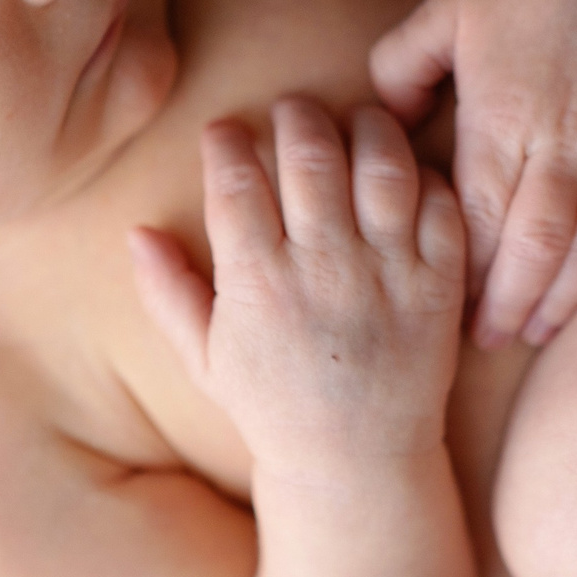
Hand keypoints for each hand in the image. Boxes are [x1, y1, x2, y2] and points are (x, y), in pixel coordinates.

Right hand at [130, 98, 465, 465]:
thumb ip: (168, 293)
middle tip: (290, 112)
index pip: (236, 180)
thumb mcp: (204, 359)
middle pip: (310, 155)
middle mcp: (324, 271)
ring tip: (352, 122)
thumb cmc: (274, 408)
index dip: (226, 141)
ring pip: (382, 165)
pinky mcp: (439, 285)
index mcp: (257, 286)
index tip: (225, 132)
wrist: (357, 464)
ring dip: (366, 128)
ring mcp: (388, 275)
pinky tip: (403, 172)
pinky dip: (424, 174)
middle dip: (295, 116)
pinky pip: (440, 204)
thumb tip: (136, 230)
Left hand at [371, 0, 576, 347]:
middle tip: (491, 340)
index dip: (465, 275)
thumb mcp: (440, 15)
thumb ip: (398, 69)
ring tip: (540, 328)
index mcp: (499, 118)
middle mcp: (560, 136)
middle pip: (535, 245)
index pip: (479, 221)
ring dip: (568, 292)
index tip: (446, 311)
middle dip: (510, 303)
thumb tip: (379, 122)